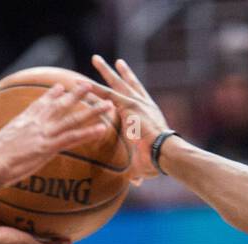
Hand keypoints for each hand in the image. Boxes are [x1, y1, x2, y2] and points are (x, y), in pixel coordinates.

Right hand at [0, 82, 112, 196]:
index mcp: (22, 120)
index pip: (40, 104)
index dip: (52, 95)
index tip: (61, 87)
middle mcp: (35, 122)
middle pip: (60, 105)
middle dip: (76, 94)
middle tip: (89, 85)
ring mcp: (43, 133)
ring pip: (73, 119)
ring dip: (92, 111)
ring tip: (107, 104)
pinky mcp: (48, 147)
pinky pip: (73, 138)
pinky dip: (88, 133)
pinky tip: (102, 129)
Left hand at [89, 55, 169, 182]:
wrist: (166, 152)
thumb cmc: (160, 161)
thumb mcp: (146, 163)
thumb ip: (138, 170)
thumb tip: (136, 182)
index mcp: (150, 113)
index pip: (138, 97)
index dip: (132, 86)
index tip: (127, 76)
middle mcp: (144, 104)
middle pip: (128, 84)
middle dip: (118, 72)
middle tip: (112, 62)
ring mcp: (136, 103)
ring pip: (116, 83)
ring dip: (104, 71)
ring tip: (95, 58)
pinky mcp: (128, 106)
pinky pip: (107, 95)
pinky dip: (93, 89)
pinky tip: (81, 82)